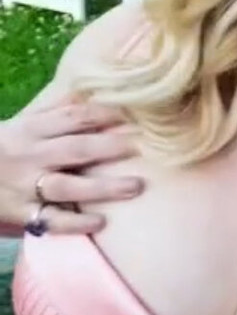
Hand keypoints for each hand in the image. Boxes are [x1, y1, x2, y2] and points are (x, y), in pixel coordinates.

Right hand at [0, 99, 142, 236]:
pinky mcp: (21, 214)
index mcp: (30, 129)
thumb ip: (54, 113)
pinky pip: (51, 220)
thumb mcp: (20, 126)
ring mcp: (25, 186)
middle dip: (111, 148)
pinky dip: (75, 223)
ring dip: (103, 187)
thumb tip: (92, 91)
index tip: (136, 115)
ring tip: (136, 186)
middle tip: (144, 148)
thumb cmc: (1, 150)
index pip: (73, 118)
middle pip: (76, 149)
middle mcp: (29, 156)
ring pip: (68, 186)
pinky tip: (101, 222)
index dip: (106, 115)